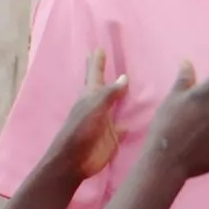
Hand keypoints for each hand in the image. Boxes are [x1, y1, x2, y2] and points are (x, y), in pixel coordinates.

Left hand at [54, 52, 126, 178]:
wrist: (74, 160)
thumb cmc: (81, 130)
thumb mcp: (95, 107)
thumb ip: (109, 93)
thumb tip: (124, 77)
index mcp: (90, 96)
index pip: (94, 74)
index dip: (97, 62)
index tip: (99, 48)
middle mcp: (97, 107)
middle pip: (103, 87)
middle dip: (104, 74)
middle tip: (106, 60)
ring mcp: (104, 123)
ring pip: (114, 106)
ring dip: (118, 97)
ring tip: (127, 87)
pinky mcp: (111, 138)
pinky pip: (122, 128)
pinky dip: (128, 124)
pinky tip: (133, 123)